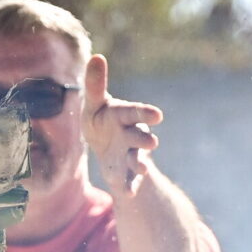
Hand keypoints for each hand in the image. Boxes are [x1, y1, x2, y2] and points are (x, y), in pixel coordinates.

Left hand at [82, 55, 163, 193]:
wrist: (107, 148)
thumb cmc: (101, 120)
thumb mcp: (94, 104)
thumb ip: (95, 84)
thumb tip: (96, 56)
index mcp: (124, 116)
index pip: (134, 112)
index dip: (144, 114)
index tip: (157, 116)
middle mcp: (132, 134)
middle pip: (140, 137)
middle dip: (144, 140)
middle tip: (151, 143)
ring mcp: (131, 154)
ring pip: (138, 159)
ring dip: (140, 164)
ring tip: (143, 170)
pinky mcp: (127, 172)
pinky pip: (130, 181)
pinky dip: (130, 187)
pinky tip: (128, 195)